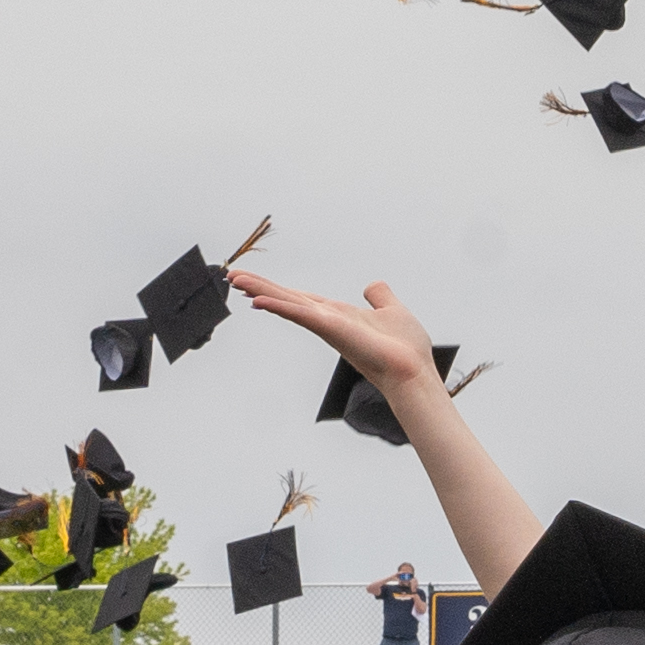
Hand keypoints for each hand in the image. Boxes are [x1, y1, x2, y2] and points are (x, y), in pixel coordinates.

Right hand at [232, 267, 445, 395]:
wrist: (413, 368)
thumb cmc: (405, 348)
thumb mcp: (391, 310)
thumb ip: (380, 297)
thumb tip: (372, 286)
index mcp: (338, 315)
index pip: (301, 299)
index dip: (278, 290)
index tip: (254, 283)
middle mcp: (327, 320)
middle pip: (287, 299)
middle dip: (260, 287)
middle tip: (231, 276)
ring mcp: (327, 325)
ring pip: (287, 303)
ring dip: (261, 291)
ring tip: (235, 279)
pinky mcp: (331, 328)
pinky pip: (301, 314)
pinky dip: (280, 306)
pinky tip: (259, 300)